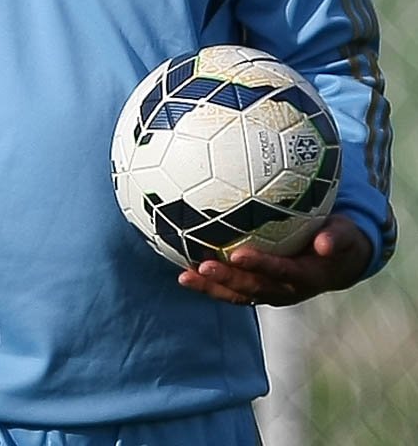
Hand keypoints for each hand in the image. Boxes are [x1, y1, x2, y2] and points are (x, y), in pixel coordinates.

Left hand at [177, 214, 372, 307]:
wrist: (337, 263)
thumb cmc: (339, 240)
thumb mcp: (344, 237)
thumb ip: (336, 238)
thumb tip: (325, 243)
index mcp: (306, 278)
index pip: (281, 273)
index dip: (261, 266)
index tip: (239, 254)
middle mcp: (284, 290)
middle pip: (252, 287)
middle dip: (228, 279)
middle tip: (204, 265)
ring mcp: (269, 291)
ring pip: (237, 293)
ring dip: (211, 286)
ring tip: (185, 276)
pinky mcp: (256, 287)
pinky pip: (231, 288)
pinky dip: (209, 283)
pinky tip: (185, 271)